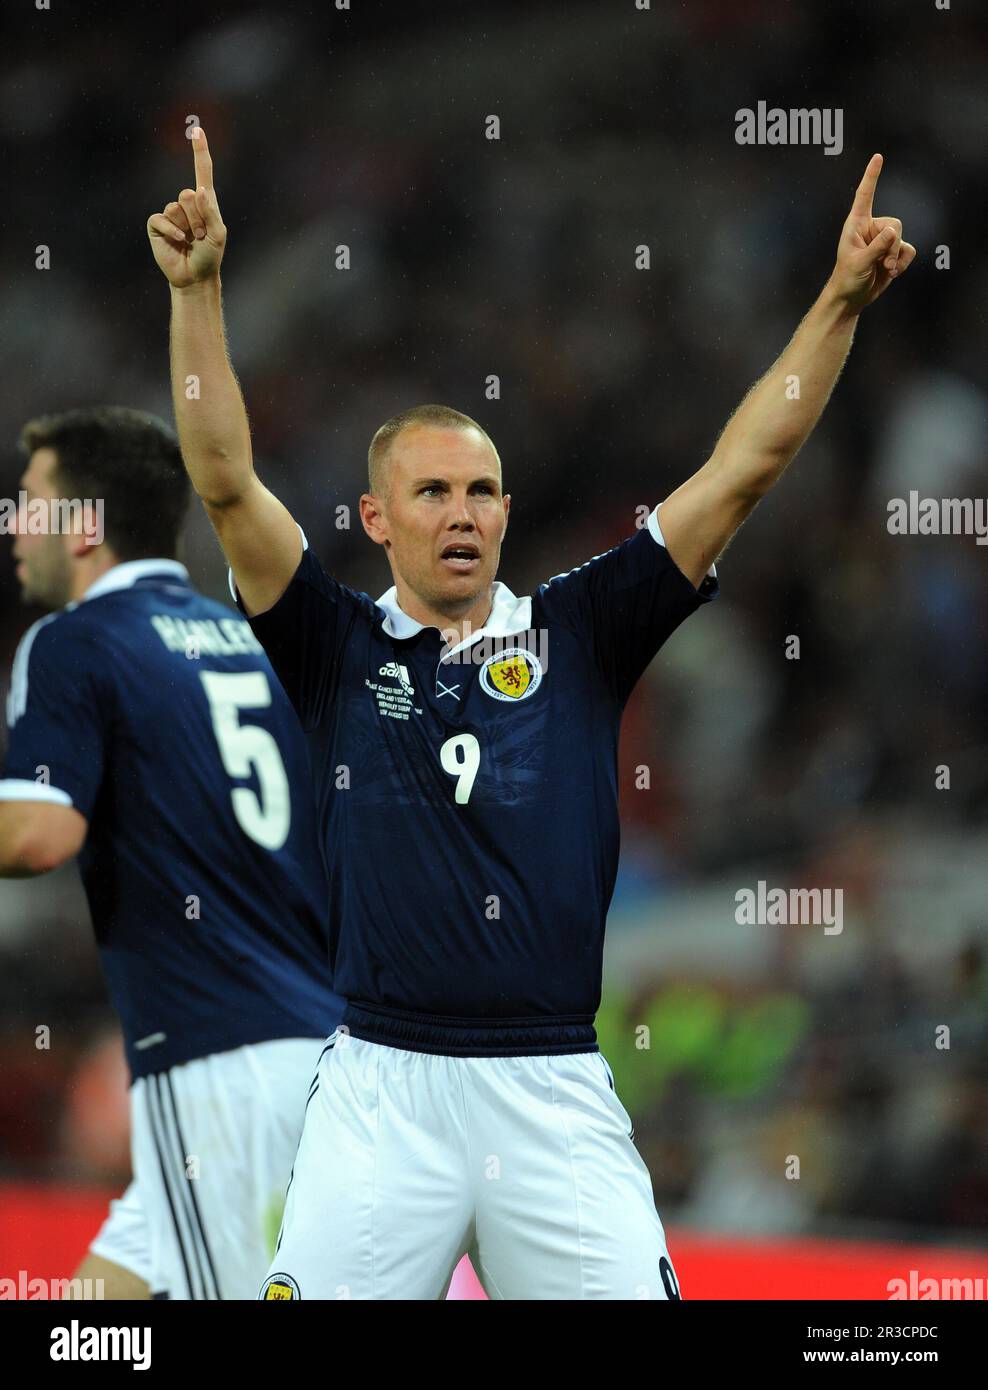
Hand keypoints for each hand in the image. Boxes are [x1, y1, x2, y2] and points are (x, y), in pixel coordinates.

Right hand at [147, 127, 226, 288]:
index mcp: (205, 202)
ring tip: (192, 241)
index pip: (202, 171)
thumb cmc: (210, 255)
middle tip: (201, 236)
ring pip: (176, 207)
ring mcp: (171, 213)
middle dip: (197, 218)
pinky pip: (163, 218)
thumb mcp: (218, 234)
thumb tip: (198, 190)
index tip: (198, 130)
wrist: (195, 277)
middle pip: (188, 194)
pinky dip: (173, 231)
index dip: (200, 151)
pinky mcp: (157, 224)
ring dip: (188, 227)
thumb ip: (210, 211)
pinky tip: (180, 242)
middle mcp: (186, 203)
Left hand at [830, 153, 915, 313]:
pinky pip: (908, 250)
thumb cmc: (847, 278)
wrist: (851, 298)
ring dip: (896, 256)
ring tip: (885, 269)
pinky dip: (903, 262)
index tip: (878, 157)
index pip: (865, 196)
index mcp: (856, 225)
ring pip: (902, 238)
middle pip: (895, 223)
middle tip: (882, 262)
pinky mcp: (892, 252)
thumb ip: (877, 246)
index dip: (871, 176)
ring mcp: (883, 240)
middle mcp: (871, 228)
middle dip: (892, 244)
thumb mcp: (860, 262)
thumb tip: (894, 231)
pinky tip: (892, 272)